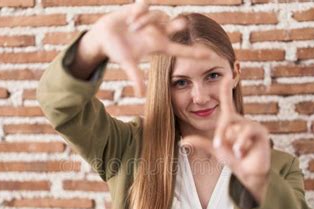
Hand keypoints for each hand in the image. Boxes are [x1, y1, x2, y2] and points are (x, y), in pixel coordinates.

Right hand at [87, 1, 215, 96]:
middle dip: (178, 25)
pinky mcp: (141, 9)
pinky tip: (130, 18)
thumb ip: (135, 77)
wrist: (102, 36)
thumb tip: (140, 95)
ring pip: (157, 16)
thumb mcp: (126, 64)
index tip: (211, 55)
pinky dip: (139, 12)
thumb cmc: (115, 51)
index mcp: (157, 46)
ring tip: (132, 27)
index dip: (195, 53)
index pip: (180, 50)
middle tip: (182, 23)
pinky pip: (146, 6)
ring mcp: (151, 20)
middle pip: (175, 27)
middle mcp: (157, 32)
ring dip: (144, 21)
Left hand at [181, 76, 271, 204]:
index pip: (227, 101)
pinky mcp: (261, 132)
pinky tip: (241, 153)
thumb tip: (182, 141)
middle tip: (219, 146)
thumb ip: (200, 143)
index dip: (226, 88)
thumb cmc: (233, 159)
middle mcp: (242, 120)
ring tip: (235, 152)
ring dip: (232, 142)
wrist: (247, 173)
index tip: (226, 73)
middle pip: (226, 119)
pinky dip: (240, 144)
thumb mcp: (215, 149)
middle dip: (221, 134)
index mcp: (231, 122)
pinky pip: (246, 132)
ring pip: (236, 127)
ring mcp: (253, 125)